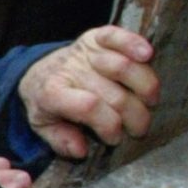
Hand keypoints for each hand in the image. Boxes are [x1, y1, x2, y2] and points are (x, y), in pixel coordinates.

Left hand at [18, 26, 159, 158]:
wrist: (38, 72)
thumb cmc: (47, 103)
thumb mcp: (43, 127)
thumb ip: (60, 141)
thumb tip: (81, 151)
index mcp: (52, 94)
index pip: (89, 107)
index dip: (109, 125)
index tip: (116, 139)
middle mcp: (69, 71)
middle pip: (114, 94)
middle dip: (134, 117)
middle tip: (138, 130)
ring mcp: (84, 52)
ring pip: (123, 67)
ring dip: (145, 88)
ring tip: (150, 104)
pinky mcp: (96, 37)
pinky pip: (117, 36)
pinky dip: (135, 43)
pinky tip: (148, 55)